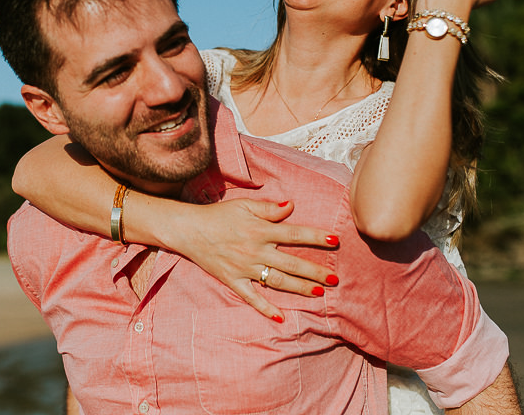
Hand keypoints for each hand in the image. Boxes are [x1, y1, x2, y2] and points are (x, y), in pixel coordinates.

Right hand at [166, 199, 338, 320]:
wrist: (189, 230)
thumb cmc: (218, 215)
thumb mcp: (244, 205)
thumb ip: (268, 208)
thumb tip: (291, 206)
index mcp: (260, 230)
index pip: (294, 234)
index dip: (316, 237)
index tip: (335, 241)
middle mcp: (256, 251)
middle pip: (292, 263)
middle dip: (315, 271)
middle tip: (334, 277)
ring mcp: (245, 268)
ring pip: (278, 281)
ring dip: (300, 288)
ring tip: (319, 292)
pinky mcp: (234, 281)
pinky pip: (252, 298)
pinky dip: (266, 309)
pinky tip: (283, 317)